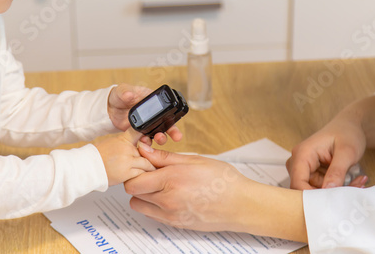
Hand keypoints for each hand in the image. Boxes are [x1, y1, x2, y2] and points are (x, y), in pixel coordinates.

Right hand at [94, 127, 155, 185]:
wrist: (88, 167)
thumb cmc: (98, 155)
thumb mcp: (112, 141)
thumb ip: (125, 142)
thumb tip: (136, 142)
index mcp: (123, 138)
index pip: (139, 132)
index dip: (147, 134)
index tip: (152, 138)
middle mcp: (127, 149)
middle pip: (147, 151)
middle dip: (151, 157)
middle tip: (157, 161)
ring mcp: (128, 161)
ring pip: (147, 164)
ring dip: (150, 168)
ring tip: (152, 171)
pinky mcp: (127, 173)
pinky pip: (141, 174)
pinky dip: (144, 176)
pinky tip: (145, 178)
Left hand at [107, 84, 182, 144]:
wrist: (110, 109)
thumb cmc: (118, 96)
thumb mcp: (121, 91)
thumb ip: (125, 92)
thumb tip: (129, 94)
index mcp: (152, 100)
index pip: (165, 107)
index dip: (172, 114)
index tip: (174, 120)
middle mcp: (153, 114)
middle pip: (167, 122)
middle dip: (173, 130)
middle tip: (177, 136)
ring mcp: (148, 125)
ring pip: (159, 133)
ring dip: (161, 138)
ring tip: (158, 140)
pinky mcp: (141, 134)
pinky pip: (147, 140)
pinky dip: (148, 144)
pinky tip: (145, 145)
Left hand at [124, 145, 245, 231]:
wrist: (240, 205)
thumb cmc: (222, 180)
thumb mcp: (193, 160)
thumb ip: (164, 157)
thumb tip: (145, 150)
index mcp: (171, 180)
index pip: (134, 181)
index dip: (135, 169)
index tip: (143, 163)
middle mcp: (167, 201)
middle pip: (134, 193)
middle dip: (138, 181)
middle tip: (151, 172)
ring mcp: (170, 215)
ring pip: (140, 206)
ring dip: (143, 195)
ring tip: (159, 184)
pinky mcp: (175, 224)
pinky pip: (152, 215)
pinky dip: (154, 205)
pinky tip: (168, 195)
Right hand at [286, 117, 368, 189]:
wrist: (348, 126)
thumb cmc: (346, 133)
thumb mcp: (347, 151)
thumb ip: (337, 171)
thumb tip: (328, 191)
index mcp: (302, 154)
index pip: (297, 183)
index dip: (311, 196)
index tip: (332, 201)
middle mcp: (298, 162)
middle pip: (305, 189)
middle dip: (329, 194)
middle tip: (353, 190)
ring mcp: (304, 168)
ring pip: (315, 190)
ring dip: (336, 191)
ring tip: (357, 182)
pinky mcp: (312, 172)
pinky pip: (321, 187)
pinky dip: (337, 187)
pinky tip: (352, 180)